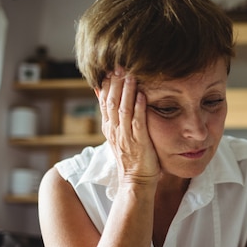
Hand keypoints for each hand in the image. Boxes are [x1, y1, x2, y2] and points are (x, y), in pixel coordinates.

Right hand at [98, 69, 159, 186]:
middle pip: (111, 102)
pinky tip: (142, 96)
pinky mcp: (139, 143)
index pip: (104, 102)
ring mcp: (126, 137)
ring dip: (126, 92)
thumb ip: (113, 116)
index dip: (106, 84)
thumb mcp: (118, 135)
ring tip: (130, 75)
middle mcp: (114, 131)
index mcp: (109, 128)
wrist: (136, 181)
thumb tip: (104, 95)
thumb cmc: (132, 157)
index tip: (109, 68)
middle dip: (115, 83)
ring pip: (123, 110)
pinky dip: (139, 109)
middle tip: (119, 65)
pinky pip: (137, 123)